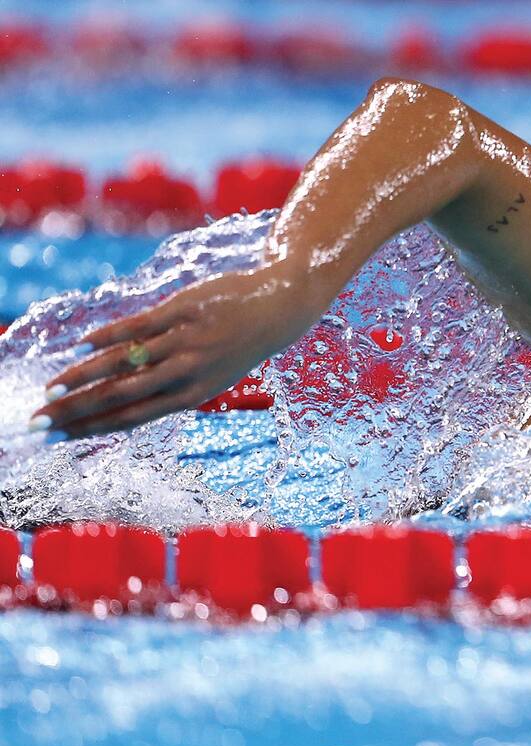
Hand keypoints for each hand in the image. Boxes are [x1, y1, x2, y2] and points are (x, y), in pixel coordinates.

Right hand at [30, 267, 317, 440]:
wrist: (278, 308)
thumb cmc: (237, 344)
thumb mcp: (208, 374)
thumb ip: (168, 384)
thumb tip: (120, 393)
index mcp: (191, 395)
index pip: (132, 417)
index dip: (93, 428)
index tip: (58, 437)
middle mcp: (186, 373)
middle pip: (121, 396)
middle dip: (76, 410)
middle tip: (38, 421)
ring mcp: (184, 342)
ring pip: (124, 363)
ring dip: (84, 376)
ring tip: (53, 387)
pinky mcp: (182, 311)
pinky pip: (138, 326)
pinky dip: (109, 336)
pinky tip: (83, 346)